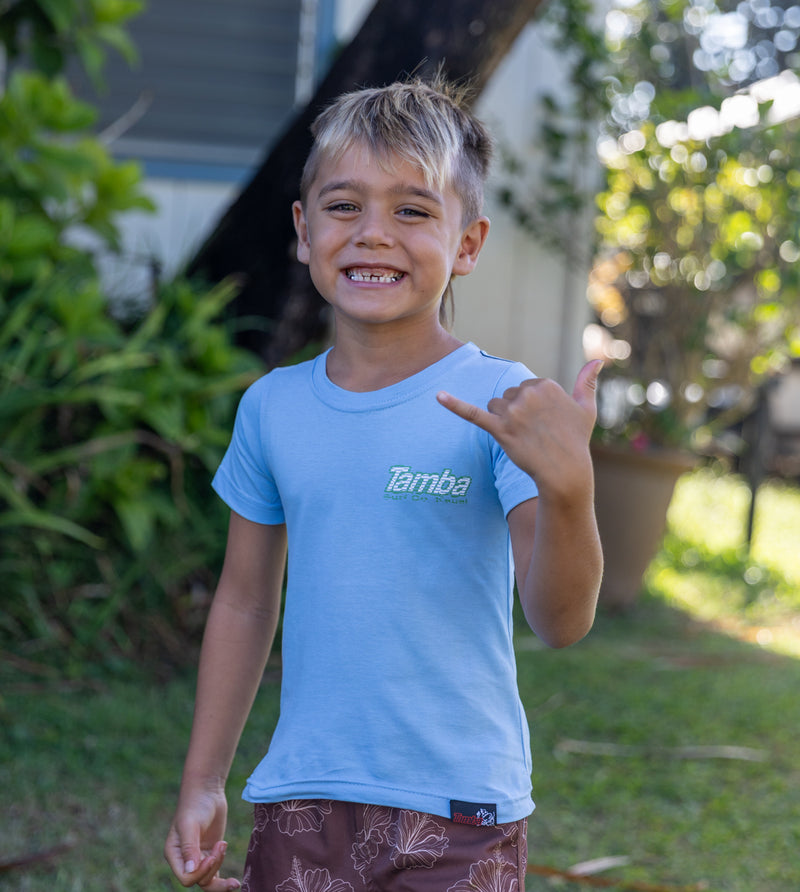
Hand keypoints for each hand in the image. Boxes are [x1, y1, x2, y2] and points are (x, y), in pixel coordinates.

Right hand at [164, 788, 240, 890]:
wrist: (207, 791)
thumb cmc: (195, 805)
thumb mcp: (190, 824)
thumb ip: (189, 847)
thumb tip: (190, 871)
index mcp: (174, 855)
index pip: (186, 878)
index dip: (201, 872)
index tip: (212, 854)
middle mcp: (184, 860)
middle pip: (199, 881)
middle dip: (213, 867)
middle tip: (221, 845)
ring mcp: (199, 858)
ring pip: (208, 881)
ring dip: (219, 865)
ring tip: (223, 844)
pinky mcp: (211, 855)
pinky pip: (215, 875)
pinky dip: (225, 879)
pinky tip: (236, 880)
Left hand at [436, 360, 601, 496]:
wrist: (565, 472)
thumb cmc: (576, 441)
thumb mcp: (586, 408)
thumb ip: (588, 382)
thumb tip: (598, 360)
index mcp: (545, 384)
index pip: (524, 388)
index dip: (531, 408)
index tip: (544, 423)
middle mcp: (528, 393)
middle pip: (507, 396)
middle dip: (515, 413)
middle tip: (534, 433)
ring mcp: (513, 412)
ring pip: (494, 406)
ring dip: (502, 421)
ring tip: (521, 438)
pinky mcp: (499, 430)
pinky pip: (473, 414)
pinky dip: (454, 405)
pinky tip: (438, 396)